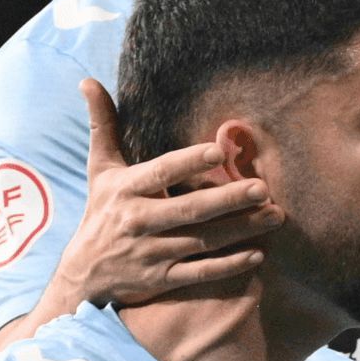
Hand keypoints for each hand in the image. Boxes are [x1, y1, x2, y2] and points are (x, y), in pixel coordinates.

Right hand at [58, 79, 280, 305]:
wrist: (84, 273)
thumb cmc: (101, 211)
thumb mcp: (99, 168)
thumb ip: (103, 125)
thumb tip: (88, 81)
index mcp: (126, 189)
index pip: (162, 172)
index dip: (189, 162)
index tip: (220, 151)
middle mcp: (139, 221)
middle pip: (190, 209)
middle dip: (229, 199)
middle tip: (263, 188)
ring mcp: (152, 253)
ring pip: (202, 241)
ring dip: (241, 230)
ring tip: (275, 216)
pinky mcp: (162, 280)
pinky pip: (199, 273)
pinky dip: (228, 266)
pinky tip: (256, 255)